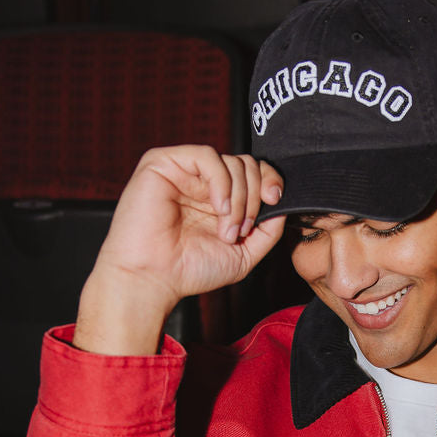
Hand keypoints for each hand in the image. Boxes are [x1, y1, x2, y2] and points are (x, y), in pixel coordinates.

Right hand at [75, 146, 284, 353]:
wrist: (153, 279)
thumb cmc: (189, 270)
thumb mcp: (244, 254)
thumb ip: (268, 230)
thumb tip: (283, 205)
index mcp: (217, 198)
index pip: (252, 172)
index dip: (269, 181)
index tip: (275, 201)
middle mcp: (201, 182)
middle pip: (246, 164)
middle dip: (255, 196)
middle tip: (242, 229)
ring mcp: (183, 171)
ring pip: (231, 161)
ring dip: (239, 197)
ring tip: (227, 229)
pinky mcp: (163, 163)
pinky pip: (207, 156)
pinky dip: (222, 182)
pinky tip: (218, 208)